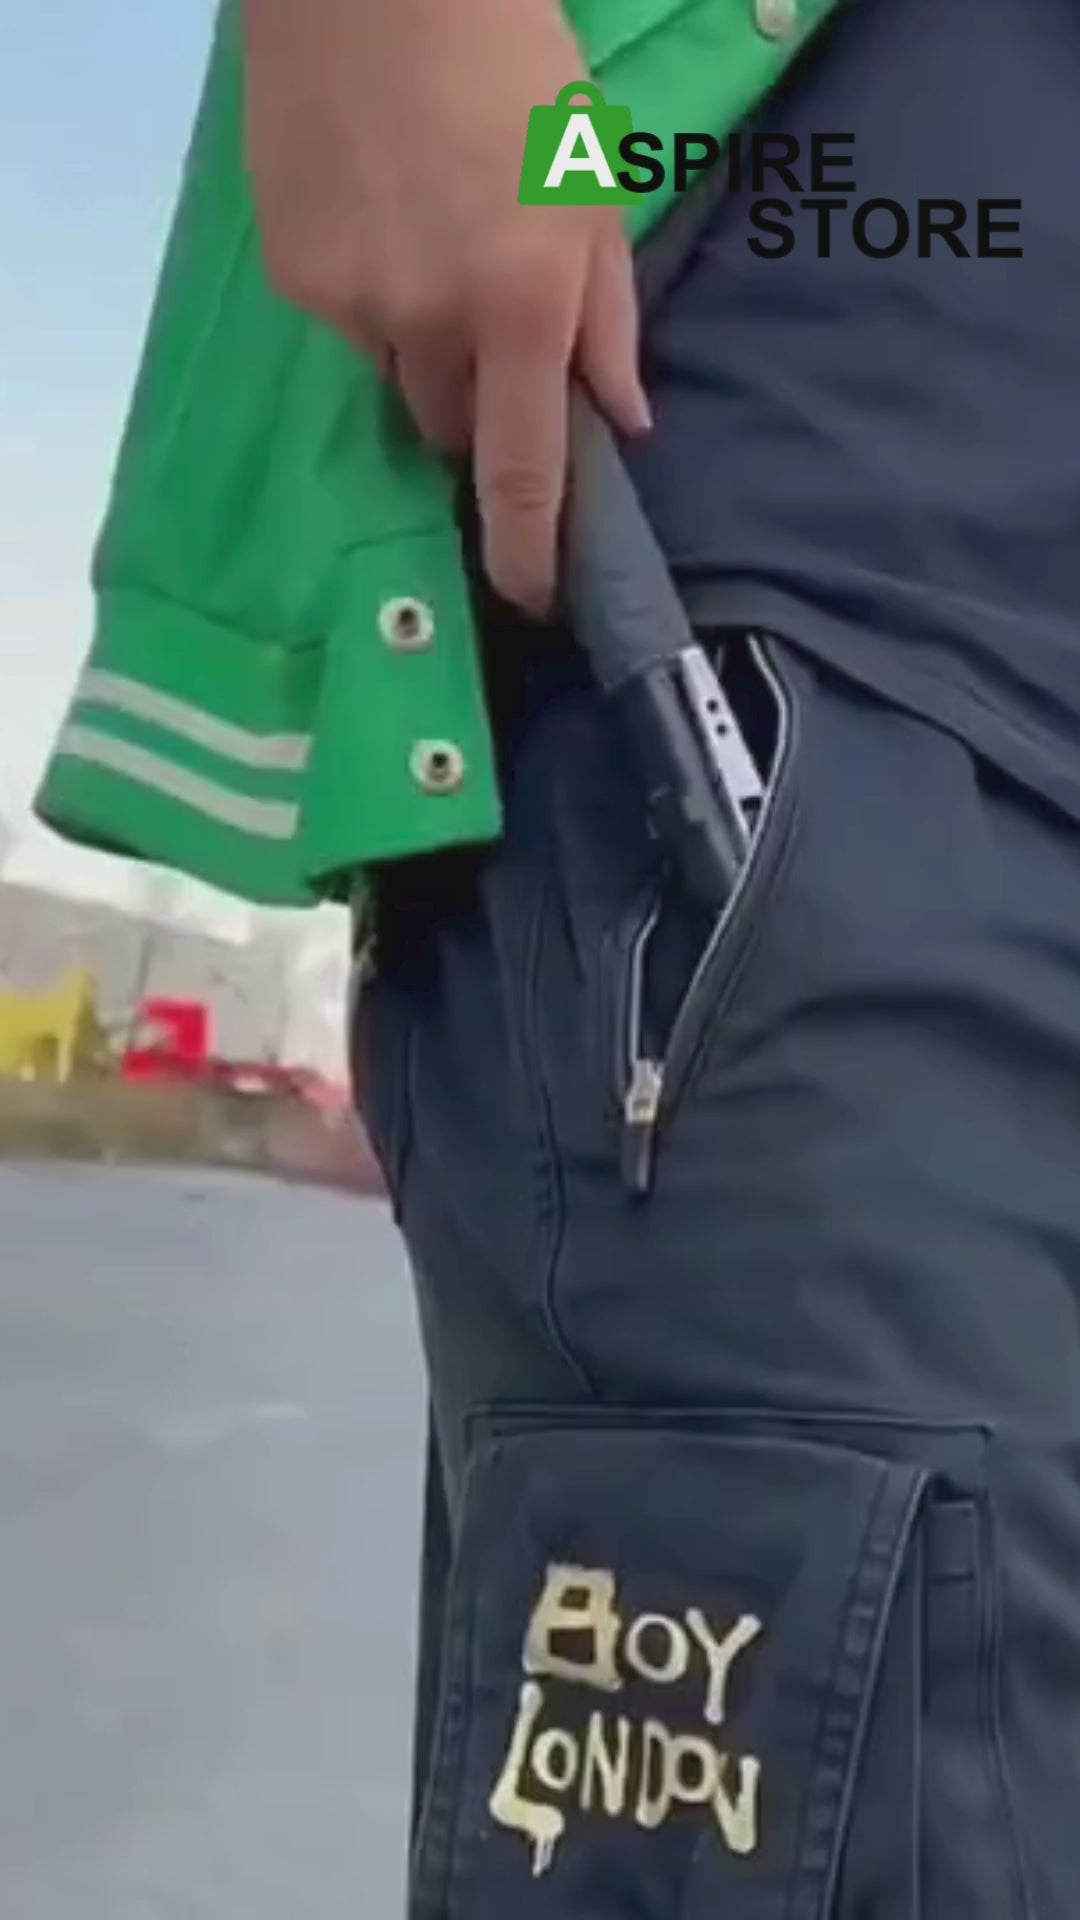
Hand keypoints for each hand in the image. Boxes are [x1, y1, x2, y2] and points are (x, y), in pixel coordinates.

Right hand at [243, 0, 650, 614]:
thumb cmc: (512, 59)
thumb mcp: (590, 180)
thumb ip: (607, 312)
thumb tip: (622, 419)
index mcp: (522, 302)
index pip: (521, 470)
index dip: (526, 549)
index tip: (530, 599)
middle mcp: (432, 322)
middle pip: (449, 430)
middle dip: (475, 407)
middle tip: (487, 326)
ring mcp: (351, 302)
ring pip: (395, 378)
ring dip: (421, 349)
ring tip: (426, 242)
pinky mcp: (293, 274)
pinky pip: (343, 326)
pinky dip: (367, 295)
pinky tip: (375, 212)